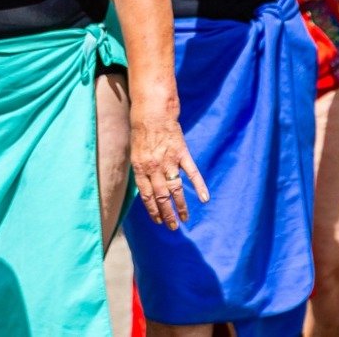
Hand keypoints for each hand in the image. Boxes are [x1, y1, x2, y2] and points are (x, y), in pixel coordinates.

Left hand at [129, 112, 208, 230]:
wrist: (153, 111)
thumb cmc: (141, 130)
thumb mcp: (134, 151)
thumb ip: (140, 170)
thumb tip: (144, 188)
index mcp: (140, 167)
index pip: (146, 195)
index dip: (152, 210)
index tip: (158, 221)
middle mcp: (154, 167)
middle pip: (161, 196)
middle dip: (167, 214)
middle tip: (172, 227)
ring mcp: (169, 161)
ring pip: (175, 188)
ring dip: (180, 206)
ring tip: (184, 219)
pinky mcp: (182, 154)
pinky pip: (192, 173)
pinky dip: (199, 186)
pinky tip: (204, 198)